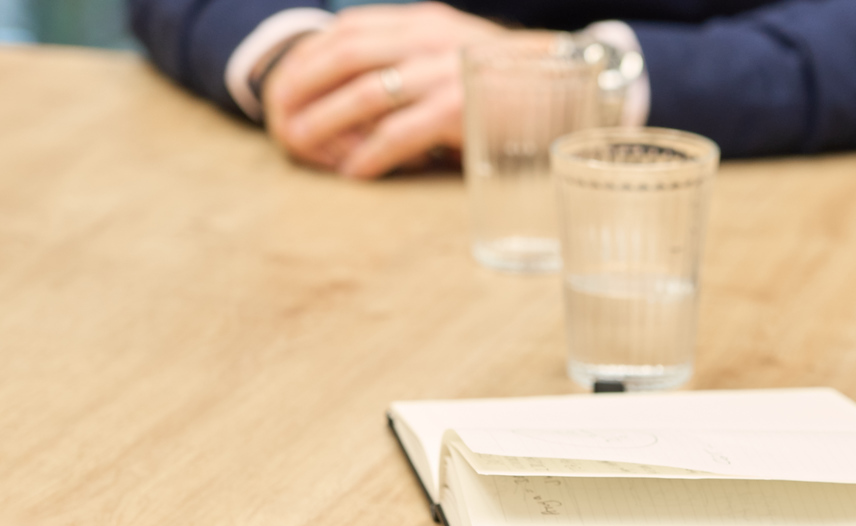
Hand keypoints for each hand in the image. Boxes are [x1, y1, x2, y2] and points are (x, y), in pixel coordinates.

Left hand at [261, 3, 504, 177]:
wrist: (576, 90)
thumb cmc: (511, 83)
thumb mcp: (458, 51)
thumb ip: (415, 58)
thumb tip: (356, 88)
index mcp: (424, 21)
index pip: (347, 28)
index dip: (307, 57)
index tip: (284, 87)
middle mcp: (429, 38)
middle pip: (342, 56)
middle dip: (299, 87)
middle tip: (278, 120)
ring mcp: (444, 73)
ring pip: (362, 94)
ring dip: (322, 123)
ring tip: (300, 148)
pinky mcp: (459, 110)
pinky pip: (397, 134)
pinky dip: (368, 155)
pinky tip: (353, 173)